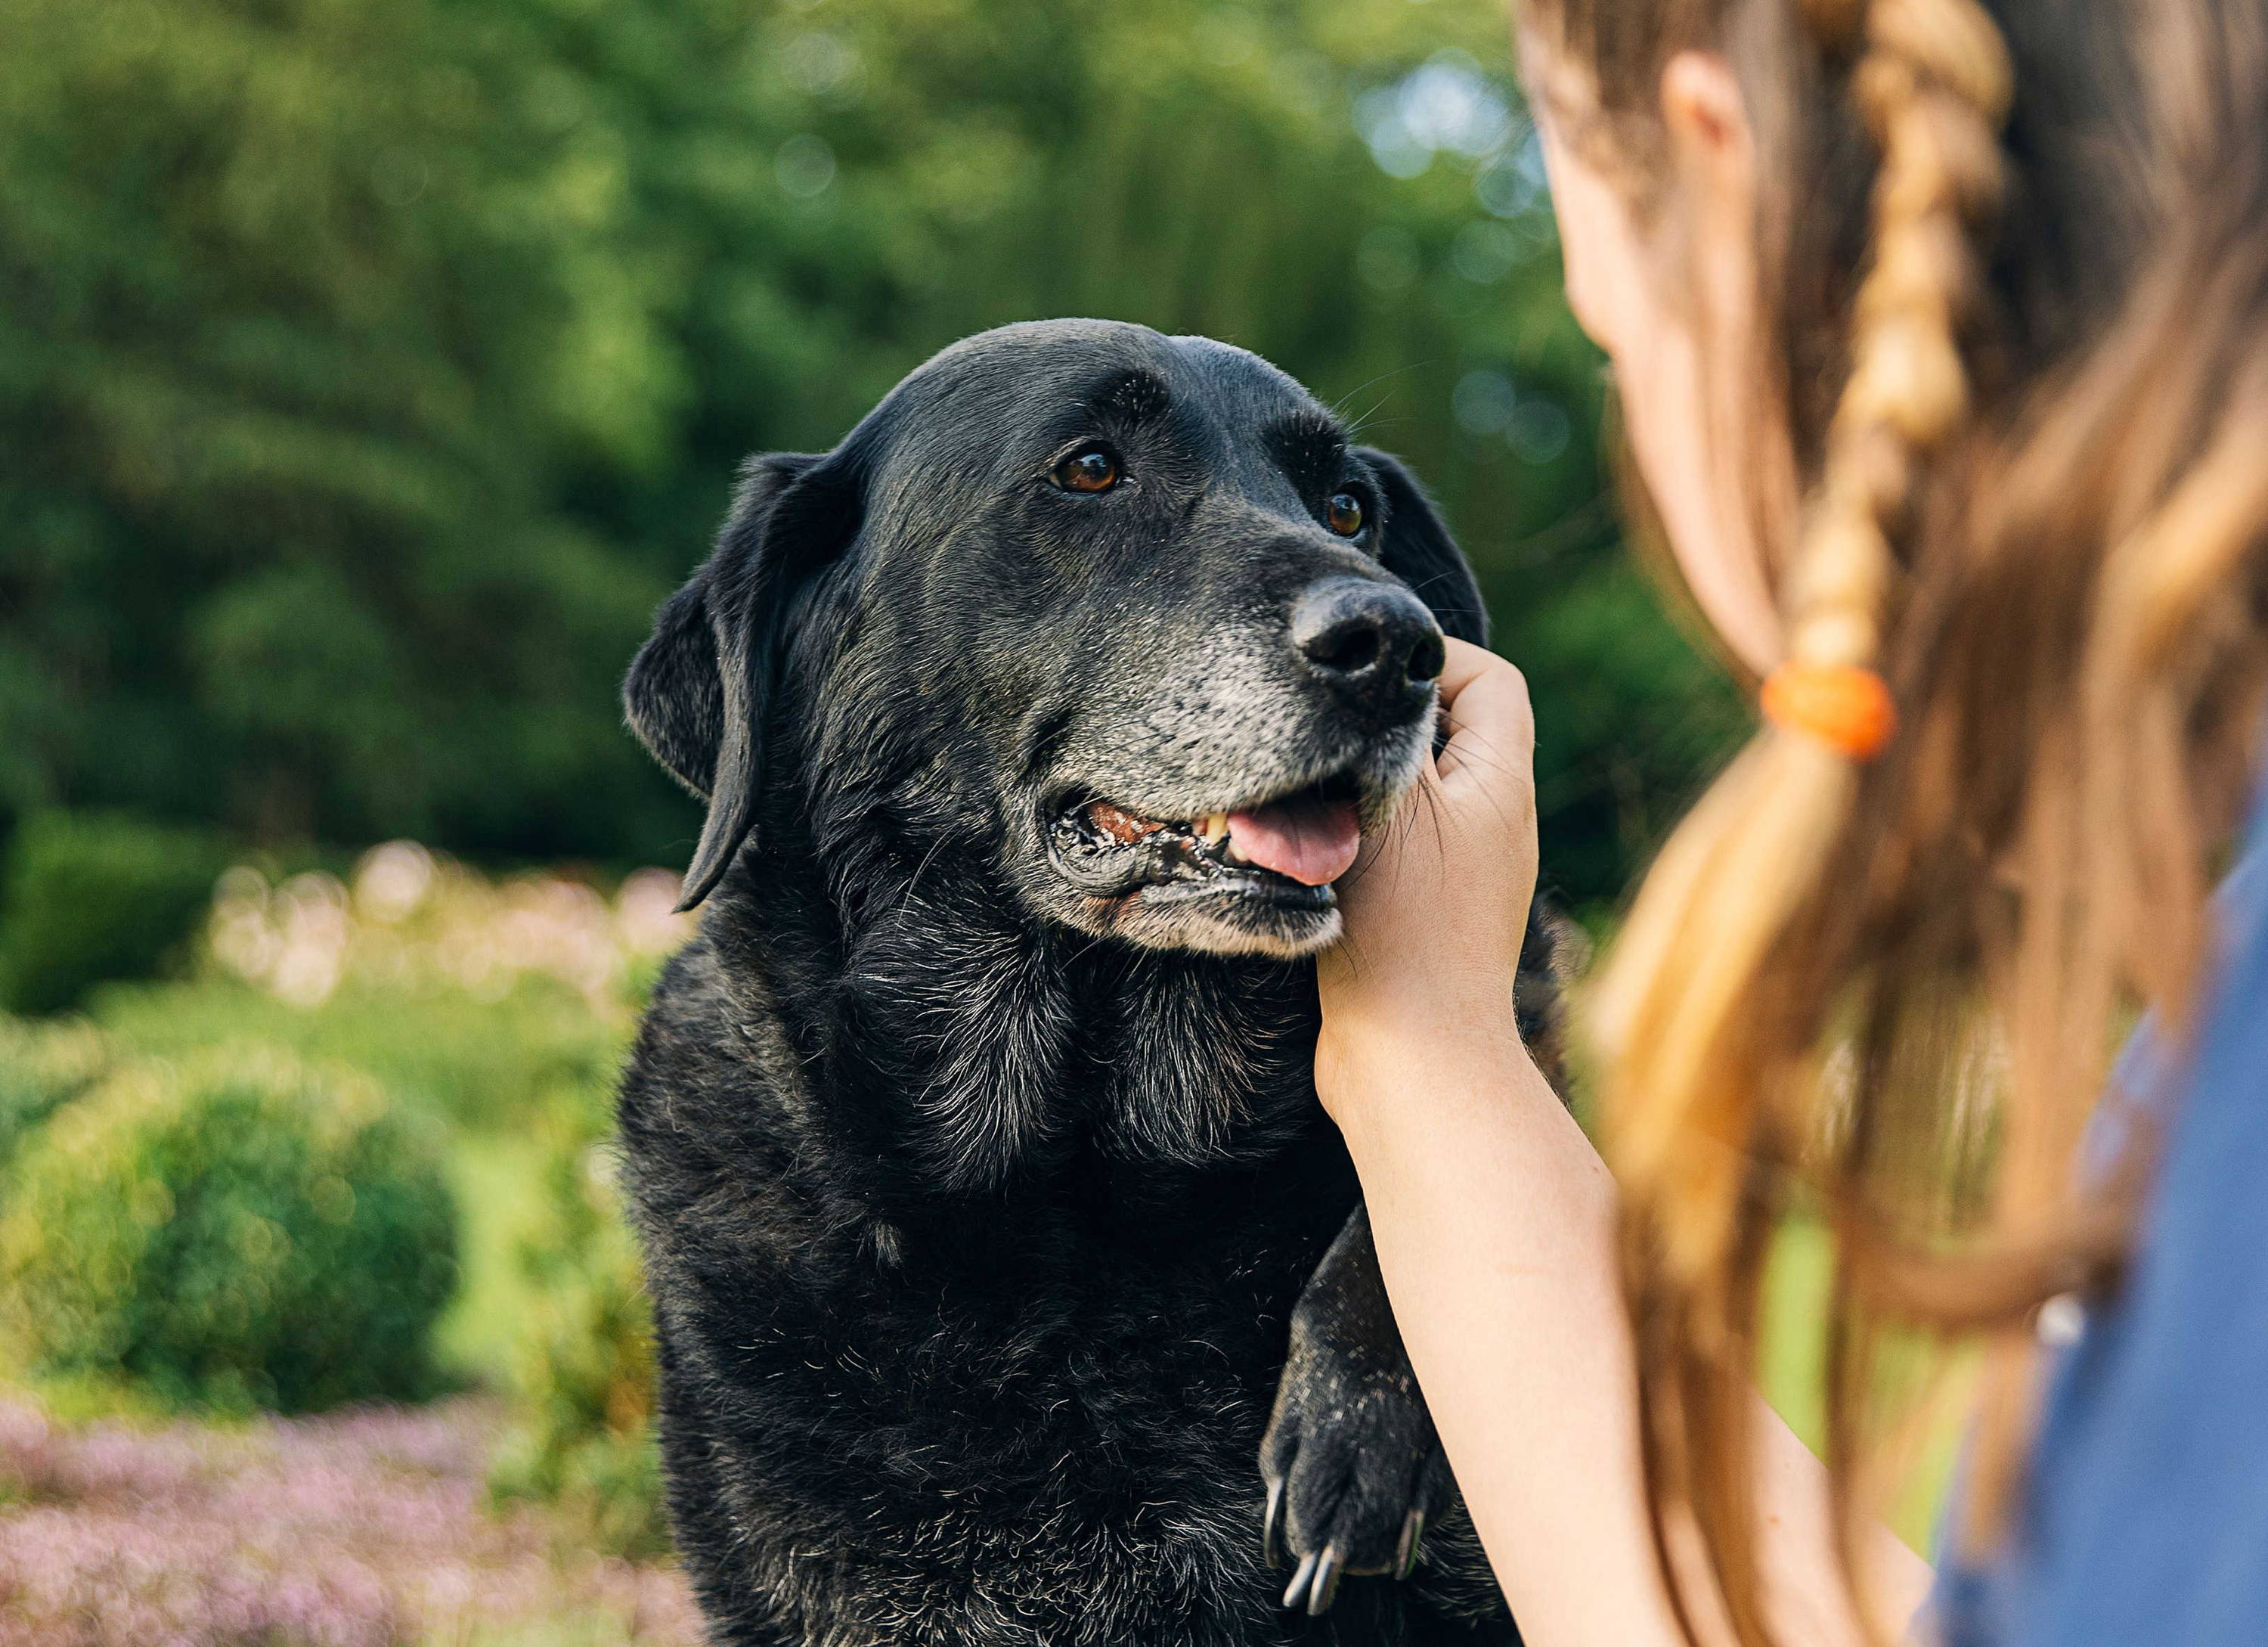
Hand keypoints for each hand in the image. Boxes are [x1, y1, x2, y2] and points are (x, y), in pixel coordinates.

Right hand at [1317, 638, 1538, 1119]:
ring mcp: (1464, 873)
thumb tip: (1377, 675)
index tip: (1364, 677)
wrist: (1412, 1061)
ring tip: (1309, 794)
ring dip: (1359, 783)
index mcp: (1502, 783)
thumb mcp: (1393, 802)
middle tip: (1325, 730)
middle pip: (1448, 732)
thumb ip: (1388, 728)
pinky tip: (1309, 851)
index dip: (1432, 658)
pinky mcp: (1427, 916)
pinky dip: (1353, 835)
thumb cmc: (1403, 928)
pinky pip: (1394, 845)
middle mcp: (1496, 823)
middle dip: (1384, 722)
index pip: (1489, 679)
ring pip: (1412, 790)